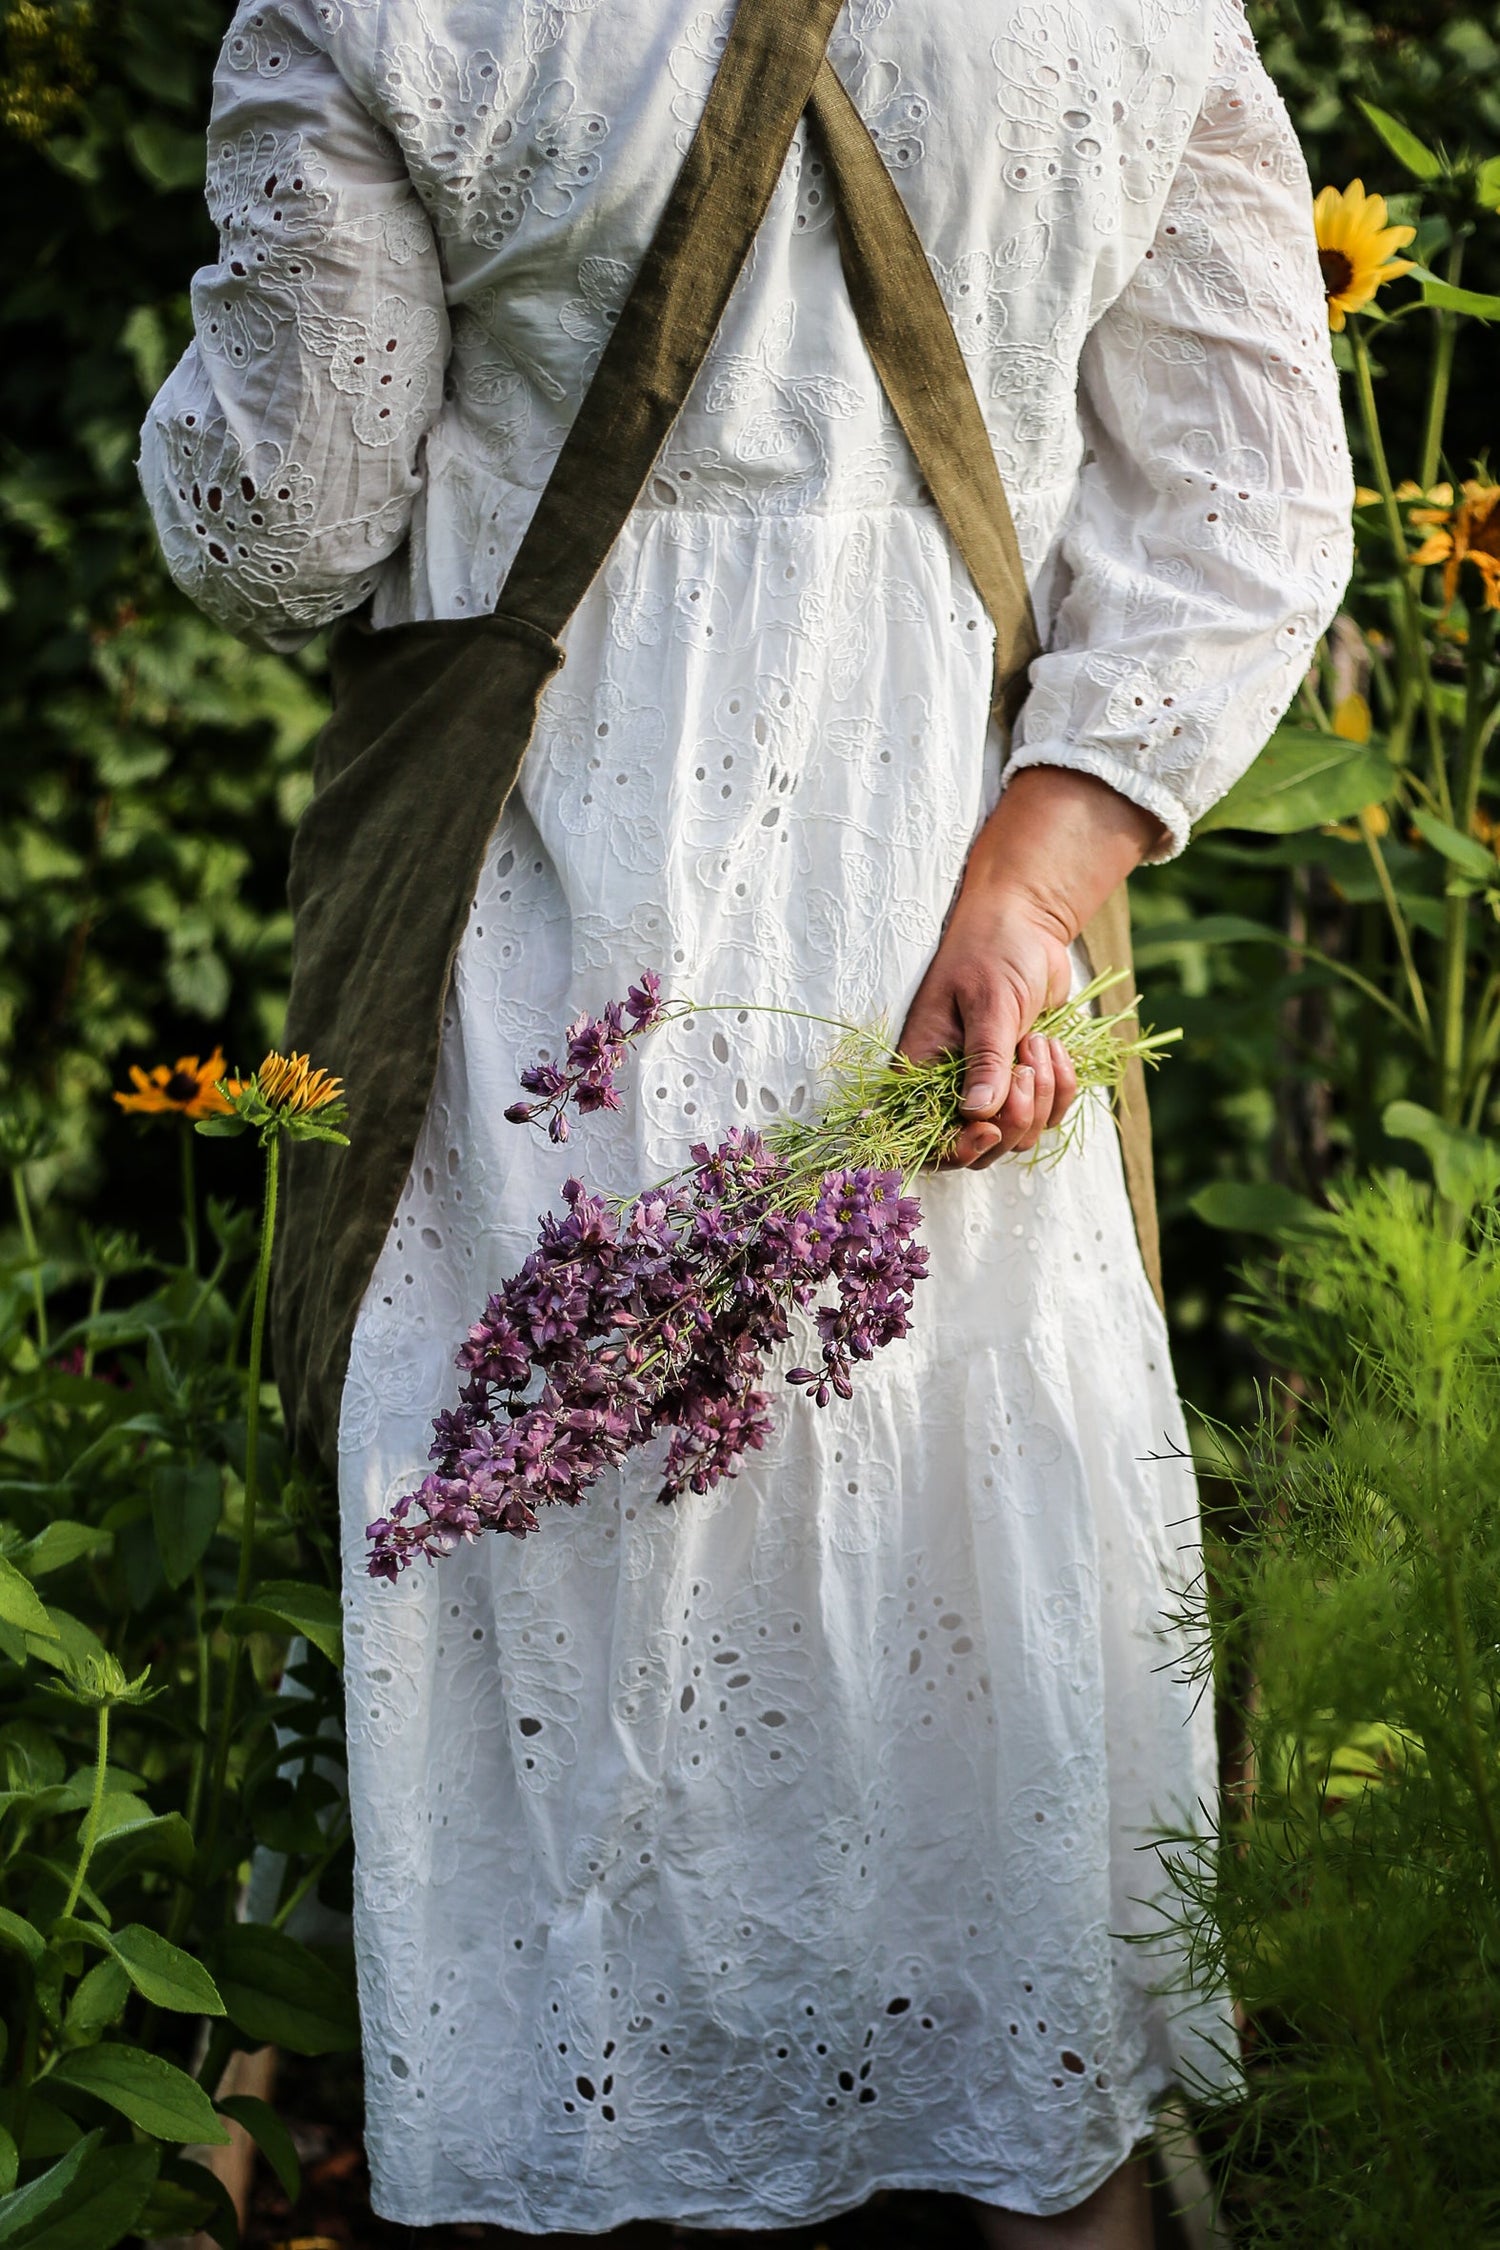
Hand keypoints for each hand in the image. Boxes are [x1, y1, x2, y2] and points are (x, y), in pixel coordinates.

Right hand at [897, 766, 1165, 1170]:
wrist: (1025, 923)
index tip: (991, 1128)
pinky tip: (1056, 1047)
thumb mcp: (989, 1001)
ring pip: (1020, 1134)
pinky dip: (1061, 1087)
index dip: (959, 1149)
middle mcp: (951, 1086)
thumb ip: (985, 1059)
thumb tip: (978, 1113)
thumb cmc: (992, 949)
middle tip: (1026, 1066)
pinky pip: (1048, 1113)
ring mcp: (991, 1087)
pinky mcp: (1025, 1080)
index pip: (928, 1138)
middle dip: (1015, 1118)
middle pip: (981, 1147)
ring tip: (1038, 1041)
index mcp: (923, 1069)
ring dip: (1042, 1096)